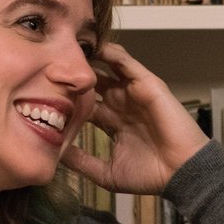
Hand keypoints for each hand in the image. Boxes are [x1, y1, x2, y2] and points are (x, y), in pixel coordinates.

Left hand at [61, 43, 209, 194]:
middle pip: (92, 85)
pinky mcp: (146, 84)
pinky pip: (126, 63)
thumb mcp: (107, 174)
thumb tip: (57, 155)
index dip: (66, 101)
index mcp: (113, 123)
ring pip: (107, 69)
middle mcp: (122, 105)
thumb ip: (83, 163)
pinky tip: (93, 48)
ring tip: (66, 51)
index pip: (85, 106)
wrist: (181, 172)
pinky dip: (111, 53)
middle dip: (73, 78)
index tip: (42, 96)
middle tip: (48, 68)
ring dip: (89, 61)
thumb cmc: (150, 176)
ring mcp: (134, 93)